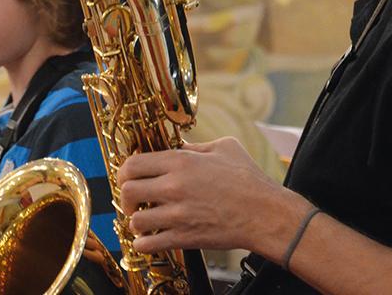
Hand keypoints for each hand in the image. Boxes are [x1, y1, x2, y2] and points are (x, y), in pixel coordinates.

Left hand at [117, 137, 310, 259]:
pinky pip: (147, 244)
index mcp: (181, 161)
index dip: (125, 172)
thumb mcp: (224, 148)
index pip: (132, 164)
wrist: (266, 213)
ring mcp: (178, 214)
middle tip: (135, 201)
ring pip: (135, 221)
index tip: (129, 179)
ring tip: (146, 221)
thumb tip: (177, 147)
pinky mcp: (184, 237)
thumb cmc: (249, 179)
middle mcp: (174, 186)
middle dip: (127, 198)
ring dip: (137, 222)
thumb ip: (195, 146)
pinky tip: (150, 239)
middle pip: (127, 191)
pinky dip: (144, 243)